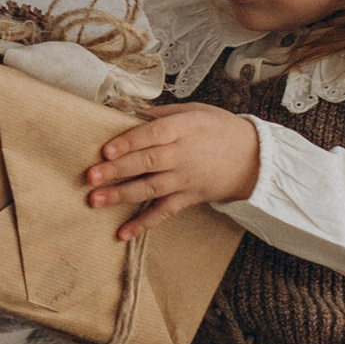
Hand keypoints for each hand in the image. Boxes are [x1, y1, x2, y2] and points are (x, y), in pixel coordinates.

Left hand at [84, 103, 259, 237]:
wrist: (254, 159)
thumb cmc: (221, 129)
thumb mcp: (196, 110)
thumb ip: (163, 113)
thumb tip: (130, 114)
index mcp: (184, 128)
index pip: (153, 135)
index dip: (129, 143)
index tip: (106, 150)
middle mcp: (184, 155)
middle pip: (147, 163)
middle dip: (117, 171)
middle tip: (90, 177)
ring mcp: (185, 179)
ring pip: (150, 189)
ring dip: (121, 196)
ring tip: (95, 200)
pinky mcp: (188, 198)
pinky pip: (164, 212)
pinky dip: (143, 224)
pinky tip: (123, 233)